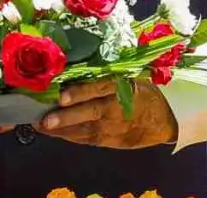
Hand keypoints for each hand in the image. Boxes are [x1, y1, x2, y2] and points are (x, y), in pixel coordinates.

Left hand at [36, 78, 177, 148]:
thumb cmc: (146, 94)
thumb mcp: (134, 79)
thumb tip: (80, 65)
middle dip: (66, 118)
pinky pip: (87, 139)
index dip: (81, 93)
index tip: (62, 97)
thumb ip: (111, 76)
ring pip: (85, 130)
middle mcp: (117, 109)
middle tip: (45, 120)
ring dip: (62, 129)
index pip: (100, 89)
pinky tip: (55, 133)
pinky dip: (70, 137)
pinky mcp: (110, 141)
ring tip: (41, 126)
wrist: (165, 121)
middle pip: (90, 112)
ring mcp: (113, 128)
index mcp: (124, 89)